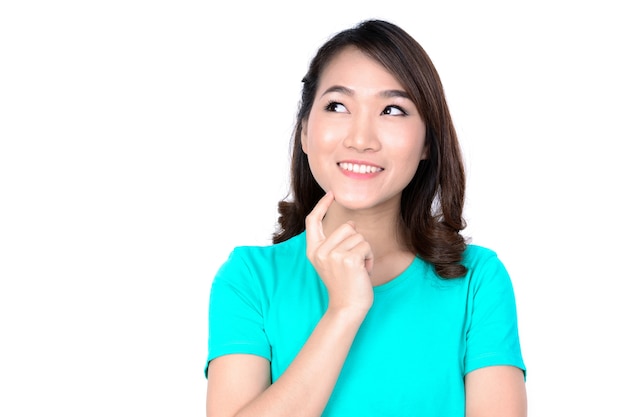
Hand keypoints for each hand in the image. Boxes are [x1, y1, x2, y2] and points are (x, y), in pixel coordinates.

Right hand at [305, 192, 373, 314]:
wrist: (347, 307)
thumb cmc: (344, 283)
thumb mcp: (332, 261)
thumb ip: (334, 242)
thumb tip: (351, 223)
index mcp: (313, 251)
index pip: (313, 221)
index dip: (321, 205)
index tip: (331, 193)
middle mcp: (320, 251)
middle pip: (346, 226)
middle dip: (356, 240)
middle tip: (353, 261)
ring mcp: (333, 255)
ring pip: (358, 236)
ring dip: (364, 251)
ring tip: (357, 268)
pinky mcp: (348, 259)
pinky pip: (366, 246)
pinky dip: (369, 258)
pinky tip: (363, 271)